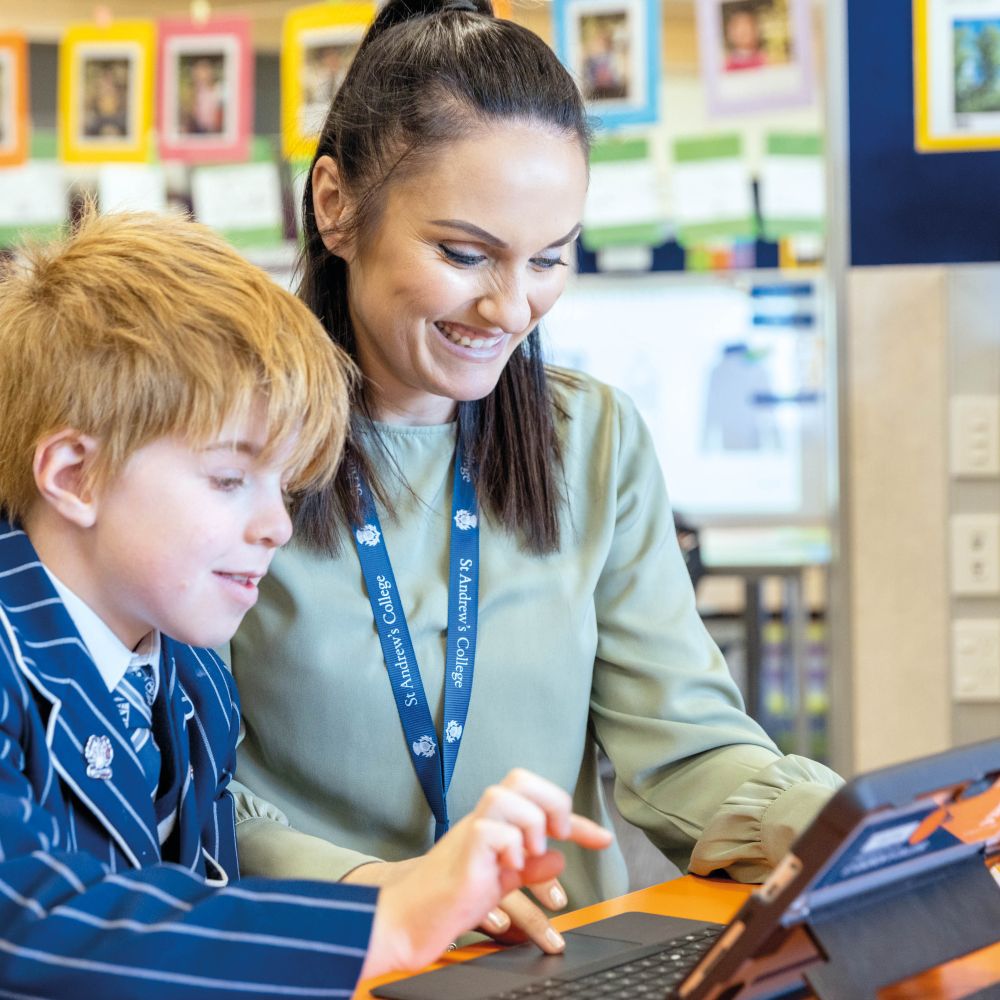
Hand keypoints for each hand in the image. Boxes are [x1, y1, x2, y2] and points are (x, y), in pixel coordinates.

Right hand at [359, 768, 611, 978]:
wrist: (408, 920)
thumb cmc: (450, 899)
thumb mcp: (503, 881)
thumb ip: (530, 867)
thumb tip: (557, 855)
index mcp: (495, 824)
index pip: (539, 804)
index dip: (577, 820)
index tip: (604, 839)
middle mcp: (483, 820)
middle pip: (520, 779)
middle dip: (552, 801)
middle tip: (559, 833)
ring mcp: (470, 832)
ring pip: (506, 795)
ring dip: (529, 824)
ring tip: (526, 857)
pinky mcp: (462, 851)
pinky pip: (492, 830)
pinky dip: (509, 847)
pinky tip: (507, 869)